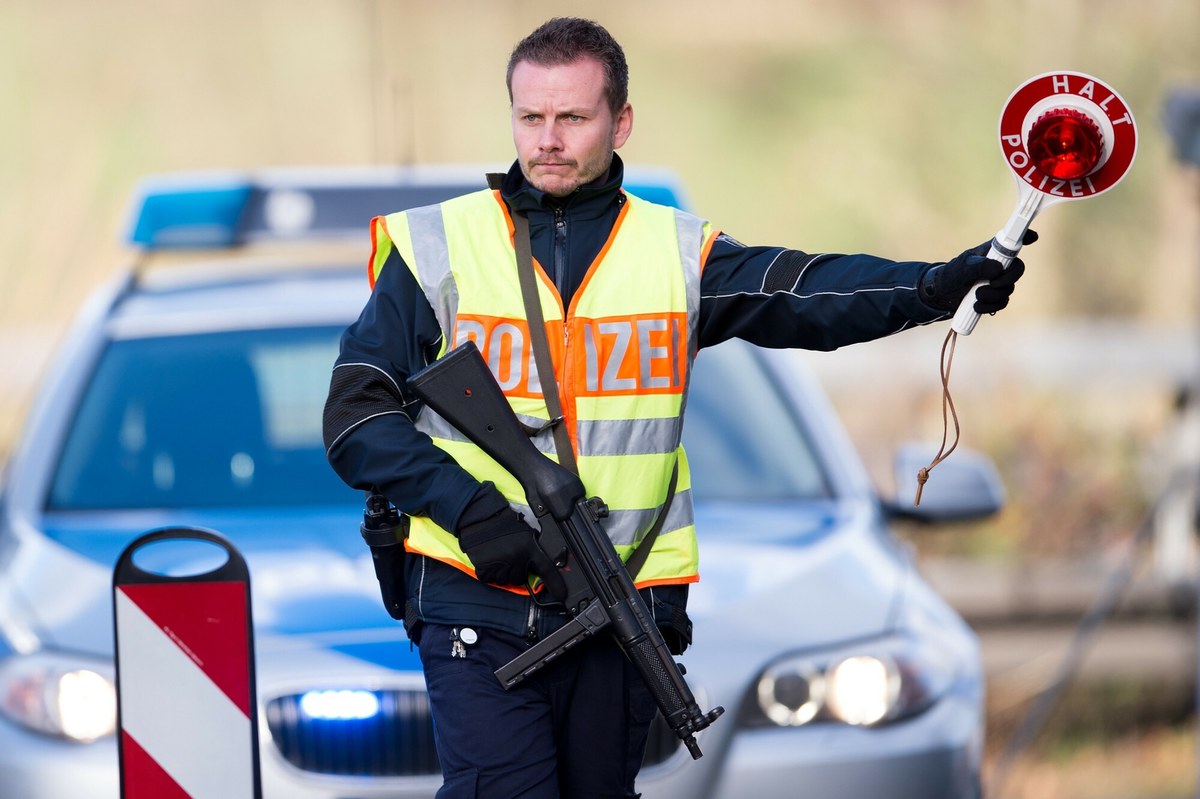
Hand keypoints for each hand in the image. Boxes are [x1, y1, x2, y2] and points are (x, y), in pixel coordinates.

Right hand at [457, 486, 565, 599]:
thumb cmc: (503, 523)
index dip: (555, 584)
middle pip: (520, 579)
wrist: (481, 518)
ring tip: (498, 556)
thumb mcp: (525, 531)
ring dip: (502, 573)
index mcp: (529, 547)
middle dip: (516, 571)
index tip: (561, 595)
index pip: (546, 569)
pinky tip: (489, 560)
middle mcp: (516, 558)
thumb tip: (538, 562)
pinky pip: (490, 579)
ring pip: (505, 581)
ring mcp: (500, 565)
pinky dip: (489, 573)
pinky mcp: (485, 569)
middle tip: (509, 557)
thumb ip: (532, 547)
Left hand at [919, 229, 1036, 313]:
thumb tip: (998, 269)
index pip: (1012, 241)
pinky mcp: (995, 297)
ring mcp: (998, 282)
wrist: (940, 296)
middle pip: (1018, 269)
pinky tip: (977, 306)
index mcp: (991, 252)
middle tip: (993, 283)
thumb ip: (979, 266)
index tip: (1033, 236)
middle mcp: (998, 265)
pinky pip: (1002, 302)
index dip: (1025, 236)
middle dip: (1008, 279)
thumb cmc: (950, 275)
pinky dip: (990, 306)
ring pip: (1009, 289)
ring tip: (976, 295)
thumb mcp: (962, 268)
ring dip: (993, 295)